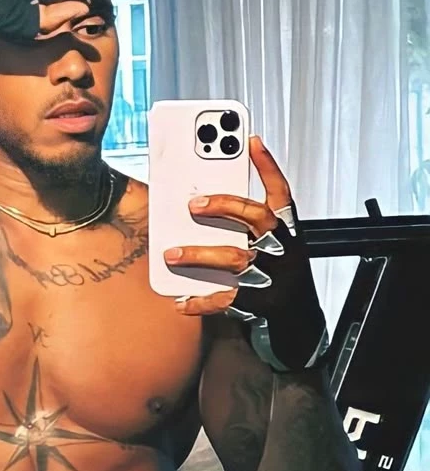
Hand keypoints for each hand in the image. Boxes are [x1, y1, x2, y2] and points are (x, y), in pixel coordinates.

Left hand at [163, 137, 328, 371]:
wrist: (300, 330)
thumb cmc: (277, 280)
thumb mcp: (270, 249)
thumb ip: (244, 230)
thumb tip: (196, 210)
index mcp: (287, 232)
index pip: (281, 192)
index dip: (267, 165)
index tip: (250, 139)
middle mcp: (284, 250)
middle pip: (256, 218)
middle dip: (224, 205)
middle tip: (192, 204)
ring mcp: (276, 277)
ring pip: (236, 258)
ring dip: (199, 254)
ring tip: (170, 253)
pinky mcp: (264, 304)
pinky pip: (227, 300)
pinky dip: (201, 302)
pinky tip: (181, 303)